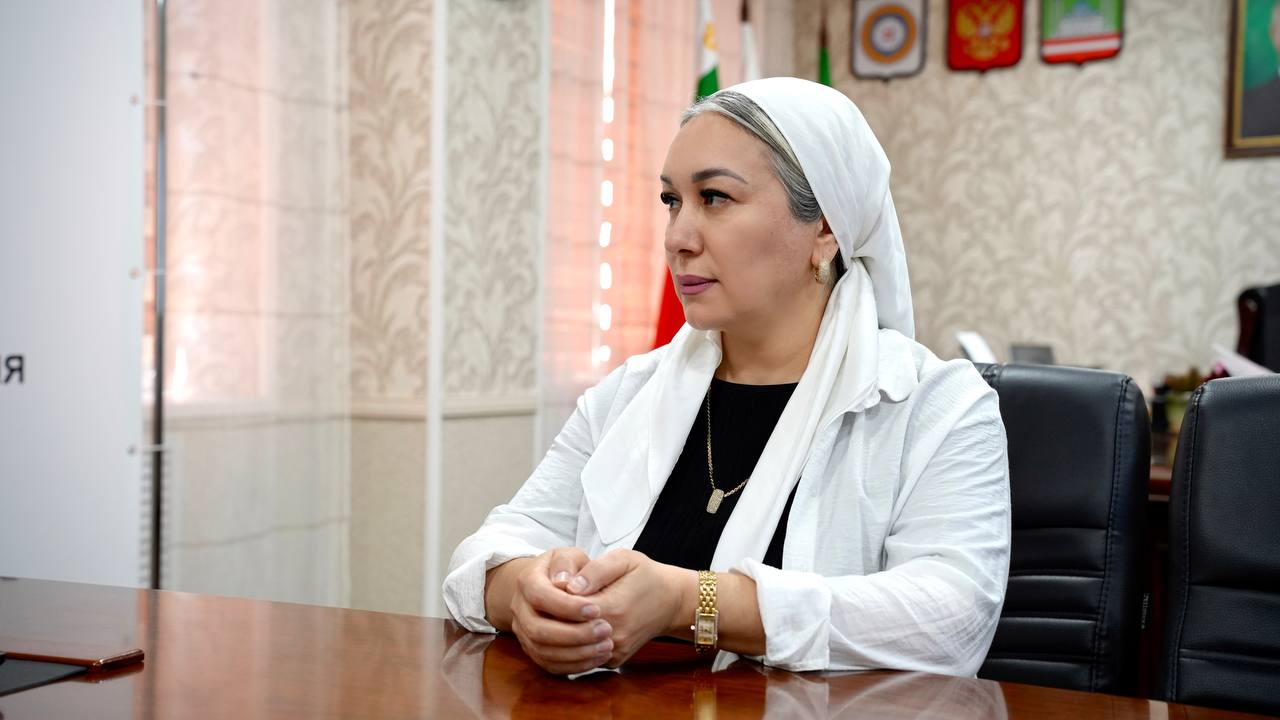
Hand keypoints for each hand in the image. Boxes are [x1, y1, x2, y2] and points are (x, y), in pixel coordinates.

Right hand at [507, 547, 615, 674]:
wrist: (546, 586)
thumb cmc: (564, 569)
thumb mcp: (569, 555)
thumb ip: (569, 563)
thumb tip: (568, 583)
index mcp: (527, 581)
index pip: (540, 596)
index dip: (567, 606)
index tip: (596, 609)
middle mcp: (519, 609)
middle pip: (538, 630)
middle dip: (574, 634)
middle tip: (605, 630)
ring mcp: (523, 632)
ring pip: (543, 651)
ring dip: (577, 653)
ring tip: (606, 646)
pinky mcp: (533, 649)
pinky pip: (549, 665)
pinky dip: (574, 665)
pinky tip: (597, 657)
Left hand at [564, 549, 691, 667]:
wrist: (670, 601)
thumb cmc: (645, 576)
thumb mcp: (623, 559)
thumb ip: (595, 570)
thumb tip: (569, 586)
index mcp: (614, 608)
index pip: (567, 609)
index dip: (555, 597)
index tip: (552, 584)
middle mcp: (613, 636)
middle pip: (565, 632)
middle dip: (553, 616)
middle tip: (548, 601)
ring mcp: (614, 652)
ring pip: (572, 648)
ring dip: (560, 632)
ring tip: (557, 613)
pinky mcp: (613, 661)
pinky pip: (583, 657)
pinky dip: (572, 644)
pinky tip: (571, 626)